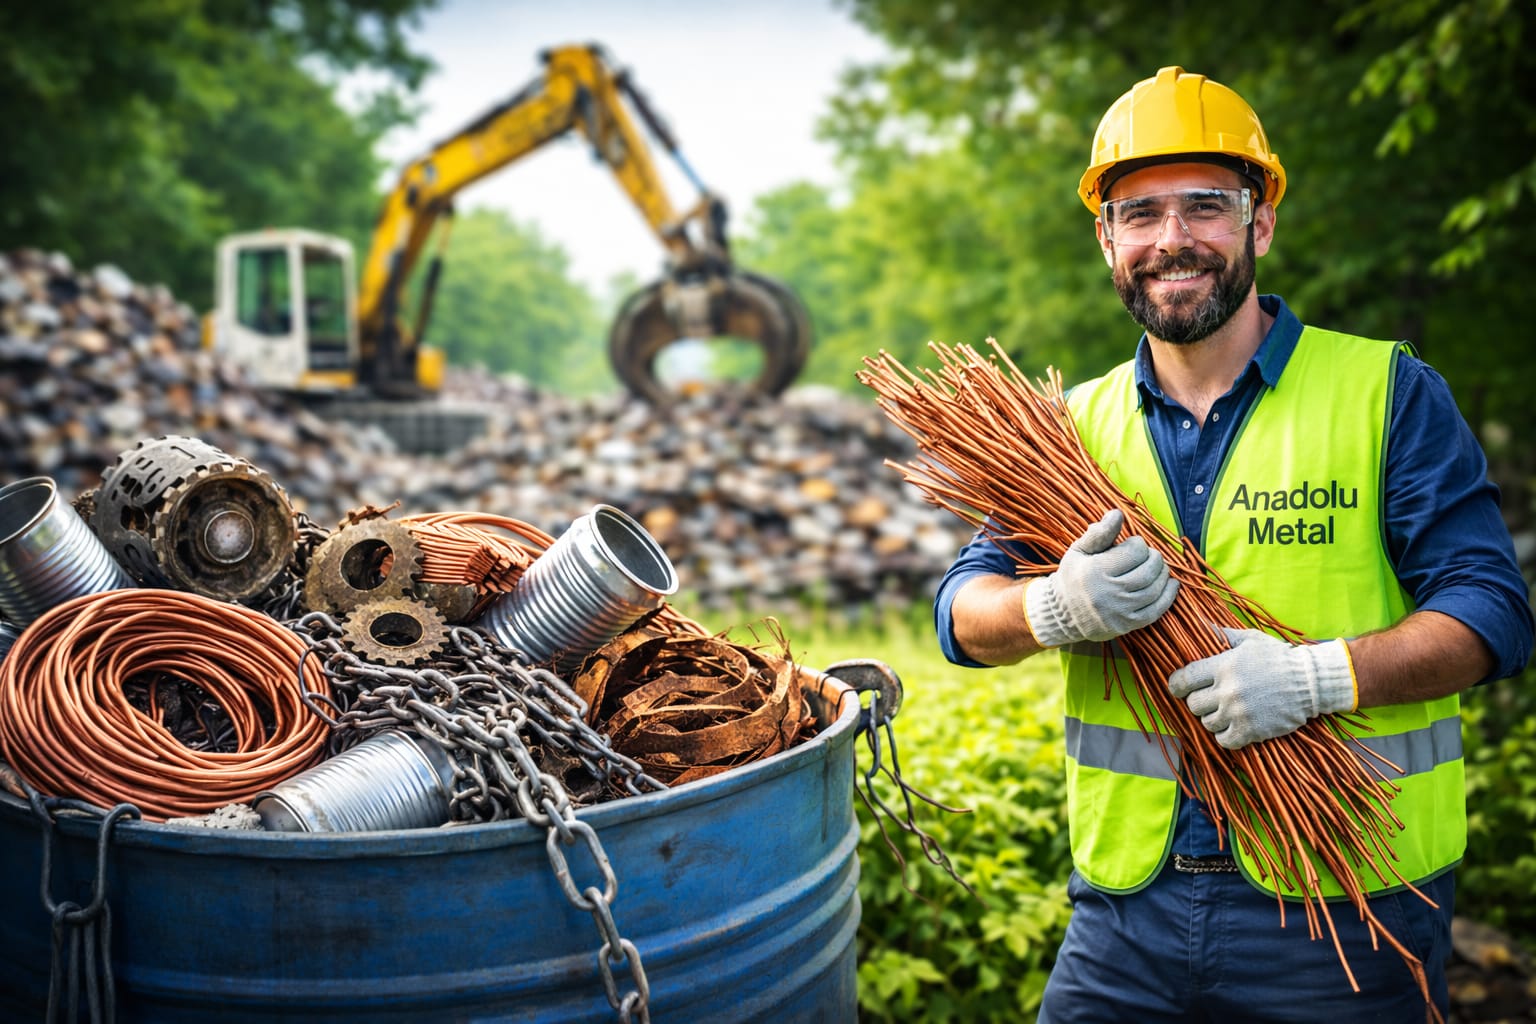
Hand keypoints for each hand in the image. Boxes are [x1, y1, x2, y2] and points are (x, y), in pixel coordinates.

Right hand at [1024, 509, 1178, 647]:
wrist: (1062, 614)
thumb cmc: (1073, 577)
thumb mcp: (1079, 551)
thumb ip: (1099, 533)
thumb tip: (1118, 513)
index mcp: (1096, 570)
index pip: (1135, 551)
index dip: (1138, 544)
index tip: (1131, 546)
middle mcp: (1110, 592)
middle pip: (1149, 569)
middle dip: (1154, 558)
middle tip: (1148, 556)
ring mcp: (1120, 611)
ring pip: (1155, 588)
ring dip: (1163, 574)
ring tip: (1157, 568)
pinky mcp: (1128, 624)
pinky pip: (1157, 610)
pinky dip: (1169, 596)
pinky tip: (1171, 585)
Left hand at [1167, 628, 1357, 749]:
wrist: (1311, 682)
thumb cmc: (1279, 658)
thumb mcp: (1250, 640)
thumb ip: (1221, 635)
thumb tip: (1198, 624)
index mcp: (1223, 666)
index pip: (1183, 679)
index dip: (1177, 685)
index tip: (1179, 688)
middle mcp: (1227, 690)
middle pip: (1193, 704)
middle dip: (1198, 702)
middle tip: (1210, 699)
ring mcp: (1239, 712)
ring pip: (1207, 723)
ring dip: (1213, 719)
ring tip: (1226, 711)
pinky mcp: (1252, 731)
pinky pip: (1224, 740)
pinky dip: (1226, 735)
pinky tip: (1234, 726)